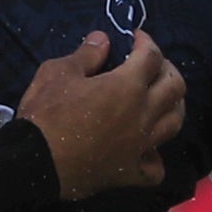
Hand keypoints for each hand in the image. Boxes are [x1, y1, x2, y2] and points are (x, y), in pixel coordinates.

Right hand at [16, 29, 186, 197]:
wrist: (35, 162)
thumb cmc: (46, 113)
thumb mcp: (58, 72)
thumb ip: (86, 55)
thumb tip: (103, 39)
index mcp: (127, 86)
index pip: (151, 56)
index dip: (146, 41)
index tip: (135, 38)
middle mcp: (142, 114)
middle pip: (175, 87)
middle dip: (167, 69)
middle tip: (151, 66)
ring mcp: (140, 146)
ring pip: (174, 123)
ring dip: (172, 107)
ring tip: (160, 100)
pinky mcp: (130, 173)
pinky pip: (156, 168)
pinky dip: (155, 157)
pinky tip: (145, 150)